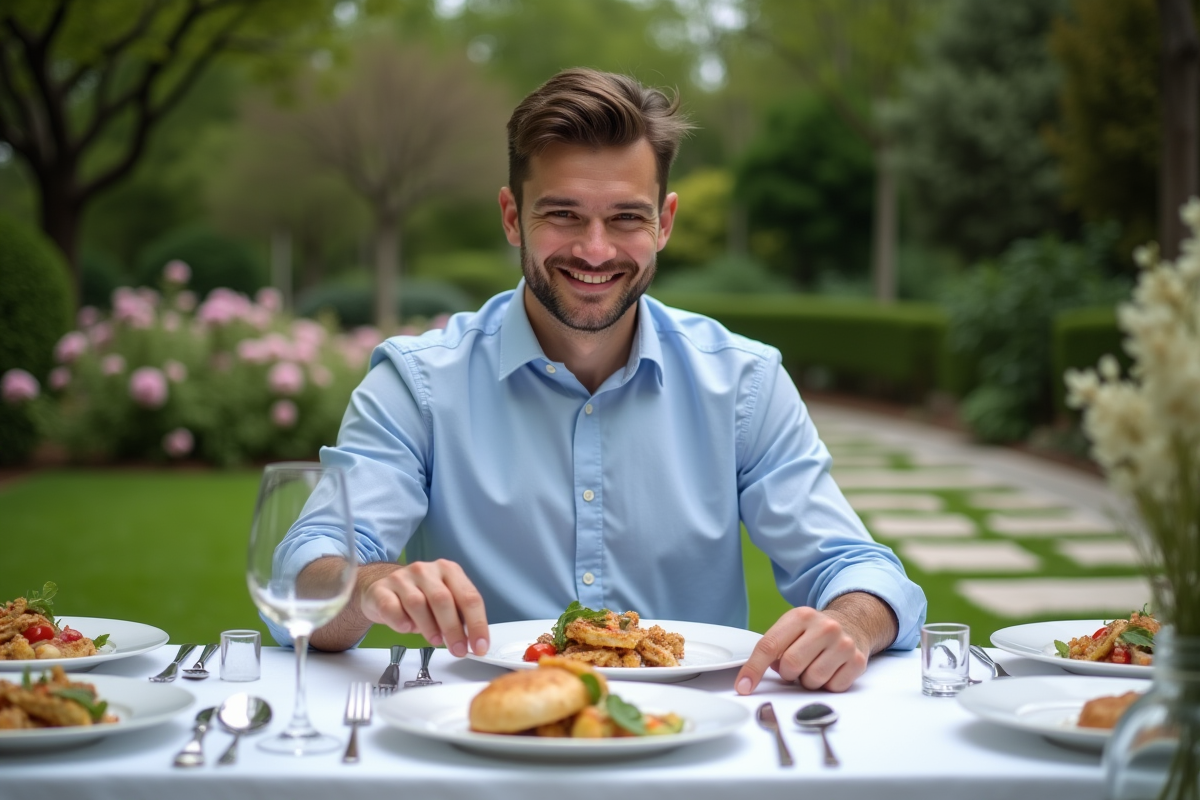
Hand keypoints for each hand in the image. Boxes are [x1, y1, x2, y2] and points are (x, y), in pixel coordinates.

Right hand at [359, 559, 488, 657]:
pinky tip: (406, 629)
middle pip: (443, 599)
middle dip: (453, 629)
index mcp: (448, 571)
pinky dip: (401, 622)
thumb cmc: (420, 597)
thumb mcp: (444, 603)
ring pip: (417, 603)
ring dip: (429, 627)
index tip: (479, 646)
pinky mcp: (380, 590)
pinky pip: (391, 608)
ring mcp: (402, 578)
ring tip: (435, 640)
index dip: (477, 624)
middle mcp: (426, 570)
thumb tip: (473, 642)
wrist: (383, 589)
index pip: (469, 597)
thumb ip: (459, 617)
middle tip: (458, 650)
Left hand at [735, 606, 867, 694]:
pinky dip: (826, 685)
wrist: (852, 624)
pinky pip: (832, 687)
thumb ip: (772, 648)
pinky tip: (830, 669)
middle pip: (790, 666)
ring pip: (812, 680)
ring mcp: (843, 644)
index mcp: (801, 616)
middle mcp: (824, 627)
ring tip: (813, 666)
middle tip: (795, 666)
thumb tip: (751, 678)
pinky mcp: (857, 661)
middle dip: (788, 673)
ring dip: (807, 681)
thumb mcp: (791, 628)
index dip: (753, 669)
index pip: (769, 646)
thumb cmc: (813, 632)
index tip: (743, 687)